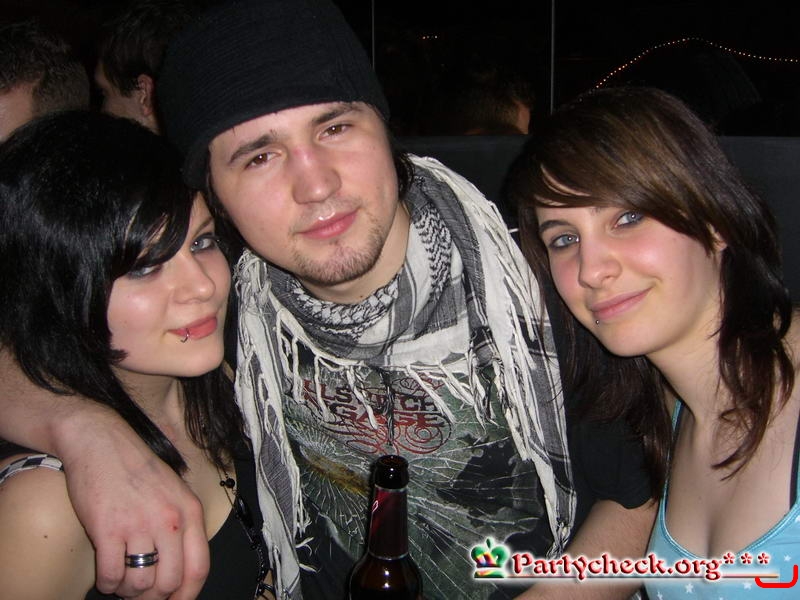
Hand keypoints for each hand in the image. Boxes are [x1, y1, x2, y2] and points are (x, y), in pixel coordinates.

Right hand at [56, 408, 209, 598]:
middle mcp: (169, 520)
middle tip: (140, 592)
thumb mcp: (174, 490)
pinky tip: (106, 574)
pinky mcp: (108, 528)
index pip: (199, 568)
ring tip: (122, 581)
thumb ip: (181, 524)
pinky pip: (111, 575)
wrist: (100, 441)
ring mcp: (139, 525)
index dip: (187, 595)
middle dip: (154, 596)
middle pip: (169, 582)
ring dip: (128, 591)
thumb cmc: (136, 467)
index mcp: (190, 511)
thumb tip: (179, 569)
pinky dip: (108, 582)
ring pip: (140, 584)